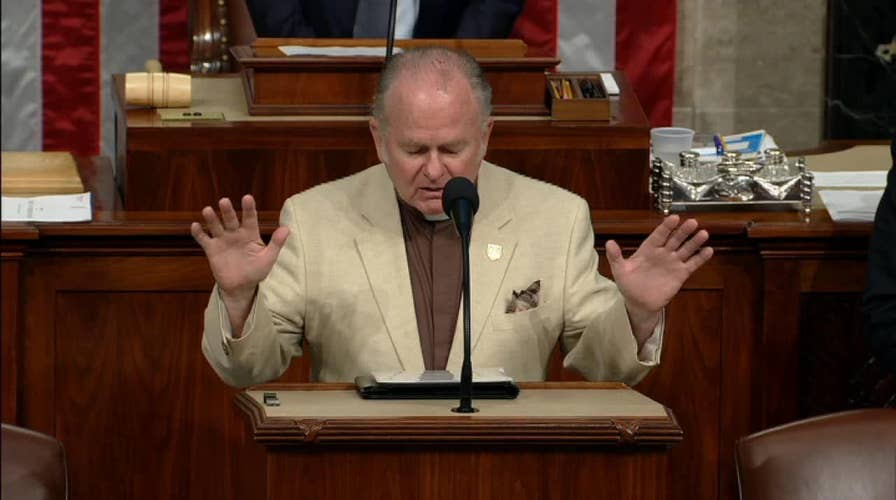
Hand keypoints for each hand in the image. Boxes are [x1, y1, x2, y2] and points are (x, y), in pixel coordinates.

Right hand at [191, 195, 289, 308]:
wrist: (241, 287)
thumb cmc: (257, 271)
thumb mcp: (268, 258)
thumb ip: (276, 243)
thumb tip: (287, 228)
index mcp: (250, 234)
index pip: (250, 218)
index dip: (248, 208)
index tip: (247, 198)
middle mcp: (235, 234)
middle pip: (231, 219)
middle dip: (227, 211)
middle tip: (224, 201)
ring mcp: (223, 240)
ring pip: (216, 226)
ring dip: (212, 218)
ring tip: (208, 210)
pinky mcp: (212, 249)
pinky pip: (204, 239)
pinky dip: (199, 233)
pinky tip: (195, 226)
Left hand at [605, 215, 712, 340]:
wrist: (638, 303)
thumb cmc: (628, 285)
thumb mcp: (620, 270)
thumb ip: (615, 256)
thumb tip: (609, 243)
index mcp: (648, 249)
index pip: (659, 235)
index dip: (666, 227)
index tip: (674, 218)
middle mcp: (662, 253)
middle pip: (675, 239)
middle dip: (683, 231)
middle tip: (692, 222)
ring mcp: (672, 263)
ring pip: (685, 249)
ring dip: (694, 242)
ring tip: (703, 234)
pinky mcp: (680, 274)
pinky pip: (692, 264)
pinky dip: (700, 258)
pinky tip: (708, 251)